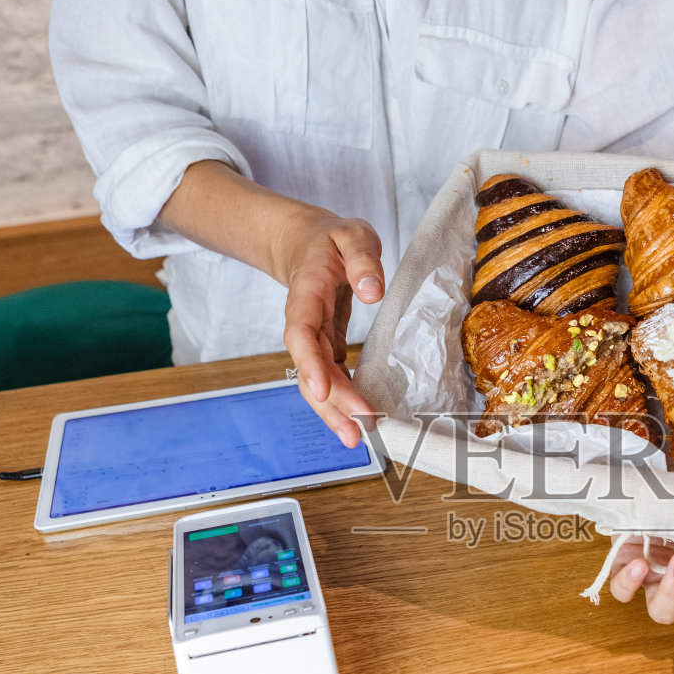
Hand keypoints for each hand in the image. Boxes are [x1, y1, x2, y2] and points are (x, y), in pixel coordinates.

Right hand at [278, 210, 384, 446]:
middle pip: (311, 368)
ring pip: (318, 380)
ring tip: (355, 438)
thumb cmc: (332, 240)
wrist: (306, 245)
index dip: (309, 363)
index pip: (300, 333)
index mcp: (306, 294)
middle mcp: (304, 323)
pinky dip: (343, 400)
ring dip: (334, 411)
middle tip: (357, 429)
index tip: (323, 389)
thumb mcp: (352, 235)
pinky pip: (331, 378)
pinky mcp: (326, 347)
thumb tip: (372, 291)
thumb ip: (362, 258)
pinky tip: (358, 421)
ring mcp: (314, 339)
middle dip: (331, 401)